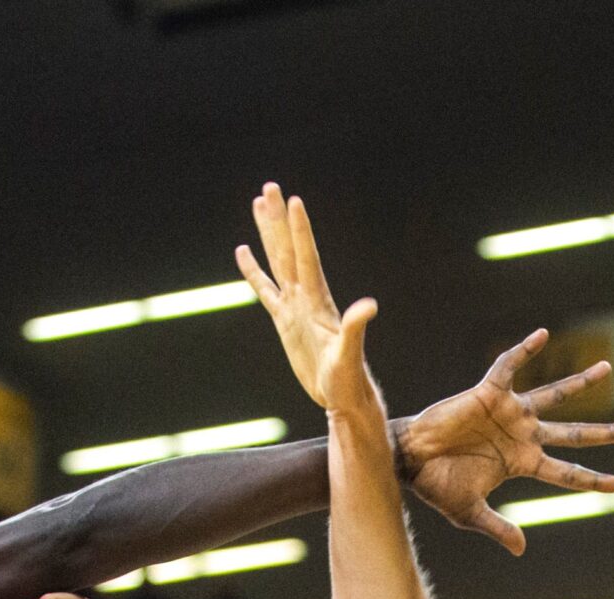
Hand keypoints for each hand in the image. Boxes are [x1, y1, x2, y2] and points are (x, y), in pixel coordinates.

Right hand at [235, 183, 382, 420]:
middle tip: (269, 187)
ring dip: (268, 233)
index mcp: (318, 300)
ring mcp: (294, 306)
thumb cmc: (348, 378)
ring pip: (277, 260)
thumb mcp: (350, 354)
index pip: (306, 257)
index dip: (300, 231)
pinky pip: (265, 289)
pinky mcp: (285, 320)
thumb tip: (369, 306)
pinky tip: (244, 252)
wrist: (342, 395)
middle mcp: (306, 296)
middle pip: (288, 249)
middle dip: (278, 219)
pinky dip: (254, 270)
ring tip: (258, 203)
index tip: (293, 201)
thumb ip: (356, 328)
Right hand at [396, 332, 613, 553]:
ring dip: (580, 384)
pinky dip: (525, 350)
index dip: (594, 480)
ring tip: (606, 369)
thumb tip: (522, 549)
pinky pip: (509, 367)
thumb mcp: (470, 513)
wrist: (410, 460)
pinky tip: (542, 336)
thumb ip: (499, 527)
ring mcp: (509, 413)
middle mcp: (523, 435)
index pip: (567, 472)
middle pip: (574, 433)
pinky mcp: (489, 394)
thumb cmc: (438, 487)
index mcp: (522, 463)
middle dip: (605, 432)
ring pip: (554, 395)